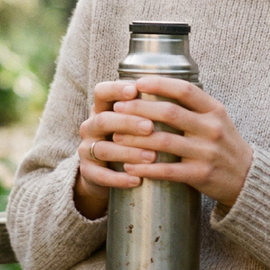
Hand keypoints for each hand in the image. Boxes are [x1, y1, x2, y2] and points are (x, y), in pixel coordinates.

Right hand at [73, 80, 159, 218]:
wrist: (106, 172)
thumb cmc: (129, 138)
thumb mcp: (133, 120)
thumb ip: (149, 107)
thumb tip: (183, 92)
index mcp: (102, 108)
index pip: (102, 92)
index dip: (116, 89)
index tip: (135, 90)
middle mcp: (91, 126)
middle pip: (103, 119)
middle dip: (128, 122)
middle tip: (151, 127)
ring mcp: (86, 150)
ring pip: (103, 149)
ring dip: (128, 152)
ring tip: (152, 156)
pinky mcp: (88, 172)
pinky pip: (101, 175)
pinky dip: (119, 178)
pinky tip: (137, 179)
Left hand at [109, 76, 253, 207]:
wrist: (247, 178)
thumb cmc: (224, 144)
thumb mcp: (216, 119)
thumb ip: (193, 105)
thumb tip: (156, 87)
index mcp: (214, 110)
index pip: (184, 90)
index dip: (159, 84)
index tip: (136, 82)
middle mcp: (212, 128)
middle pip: (169, 113)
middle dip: (138, 109)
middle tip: (117, 108)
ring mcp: (207, 152)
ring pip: (163, 141)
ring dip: (135, 139)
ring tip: (116, 137)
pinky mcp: (201, 175)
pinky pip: (168, 170)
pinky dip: (146, 168)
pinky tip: (129, 168)